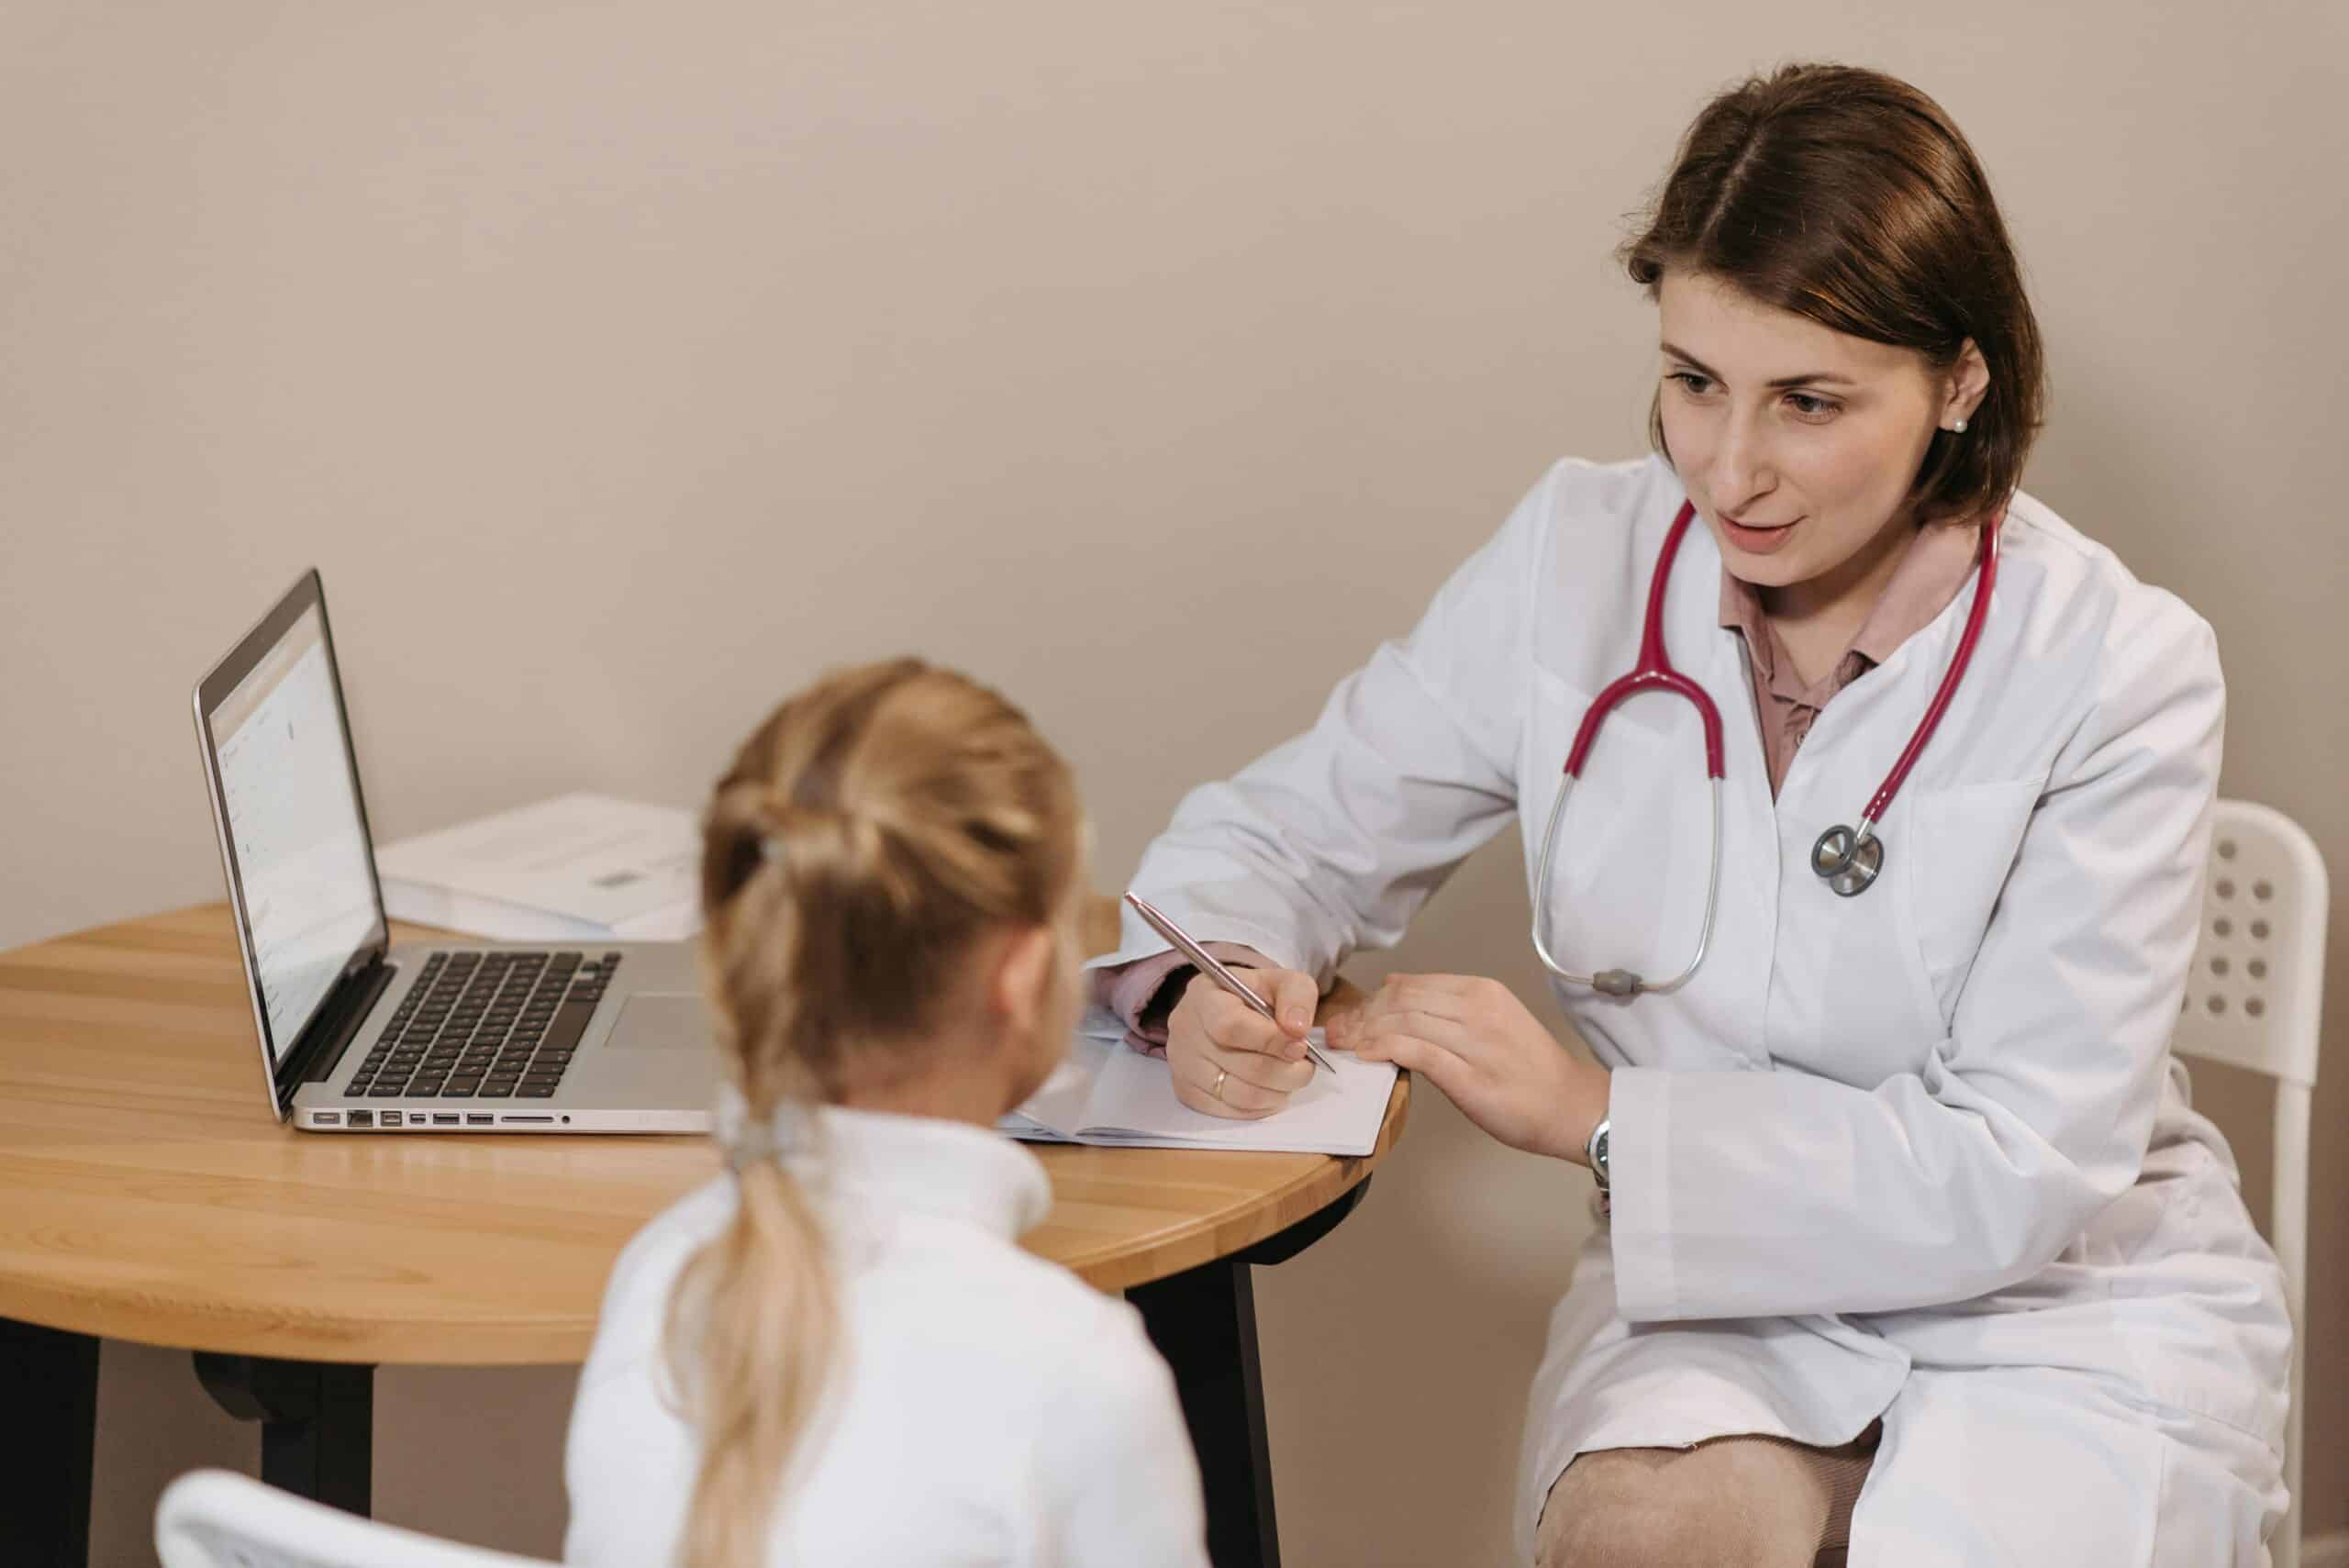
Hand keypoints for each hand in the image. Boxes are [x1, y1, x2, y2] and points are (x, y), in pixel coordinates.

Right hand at [1165, 966, 1318, 1119]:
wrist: (1221, 1012)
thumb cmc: (1252, 997)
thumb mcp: (1280, 981)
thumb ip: (1296, 996)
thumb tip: (1298, 1029)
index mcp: (1204, 996)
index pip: (1232, 1026)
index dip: (1272, 1040)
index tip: (1299, 1044)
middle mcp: (1185, 1031)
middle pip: (1245, 1067)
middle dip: (1287, 1070)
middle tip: (1304, 1064)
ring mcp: (1183, 1066)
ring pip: (1241, 1096)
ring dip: (1279, 1090)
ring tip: (1289, 1075)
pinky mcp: (1187, 1093)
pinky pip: (1233, 1112)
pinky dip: (1261, 1105)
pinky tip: (1269, 1088)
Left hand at [1325, 972, 1606, 1162]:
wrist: (1570, 1106)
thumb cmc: (1530, 1072)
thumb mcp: (1492, 1022)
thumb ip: (1447, 1007)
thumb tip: (1397, 990)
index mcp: (1480, 991)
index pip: (1411, 985)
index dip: (1372, 1001)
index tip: (1352, 1018)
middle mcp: (1476, 1008)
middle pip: (1400, 1001)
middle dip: (1361, 1015)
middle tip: (1336, 1032)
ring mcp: (1473, 1040)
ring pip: (1402, 1021)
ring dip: (1364, 1032)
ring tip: (1343, 1045)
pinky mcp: (1467, 1074)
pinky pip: (1415, 1050)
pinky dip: (1384, 1048)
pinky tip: (1366, 1055)